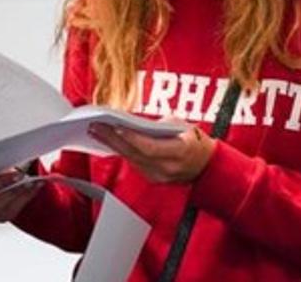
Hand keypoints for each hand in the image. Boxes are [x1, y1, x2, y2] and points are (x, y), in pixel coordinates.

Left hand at [88, 123, 215, 183]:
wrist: (205, 165)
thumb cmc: (195, 141)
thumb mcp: (182, 126)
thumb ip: (159, 125)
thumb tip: (134, 122)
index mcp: (179, 152)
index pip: (149, 147)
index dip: (131, 137)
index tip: (115, 126)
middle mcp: (167, 168)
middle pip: (134, 154)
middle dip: (112, 139)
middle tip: (95, 126)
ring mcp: (159, 176)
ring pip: (130, 159)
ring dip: (112, 145)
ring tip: (96, 131)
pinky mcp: (152, 178)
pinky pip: (133, 163)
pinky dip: (121, 151)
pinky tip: (109, 141)